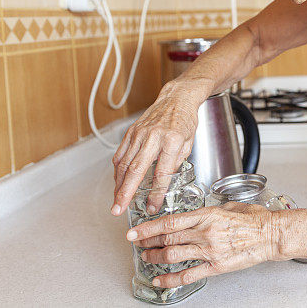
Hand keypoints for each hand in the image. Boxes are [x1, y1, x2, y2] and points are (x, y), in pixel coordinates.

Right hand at [111, 86, 198, 215]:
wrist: (176, 98)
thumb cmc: (185, 120)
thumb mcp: (189, 143)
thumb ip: (176, 163)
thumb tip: (165, 182)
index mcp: (173, 140)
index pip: (162, 172)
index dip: (156, 192)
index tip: (153, 206)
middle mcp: (154, 136)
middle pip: (136, 169)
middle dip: (126, 192)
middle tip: (119, 209)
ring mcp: (140, 133)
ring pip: (125, 163)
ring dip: (118, 185)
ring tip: (117, 200)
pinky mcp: (131, 131)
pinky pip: (121, 153)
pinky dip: (117, 170)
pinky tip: (118, 181)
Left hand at [126, 203, 277, 286]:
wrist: (270, 234)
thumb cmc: (255, 219)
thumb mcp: (231, 206)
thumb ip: (212, 210)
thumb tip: (202, 214)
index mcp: (207, 215)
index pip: (170, 222)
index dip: (148, 227)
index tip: (135, 230)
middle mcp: (205, 232)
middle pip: (168, 238)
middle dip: (148, 242)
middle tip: (138, 243)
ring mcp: (209, 251)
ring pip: (173, 255)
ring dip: (156, 257)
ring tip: (147, 258)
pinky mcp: (216, 266)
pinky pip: (188, 275)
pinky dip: (170, 279)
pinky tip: (160, 280)